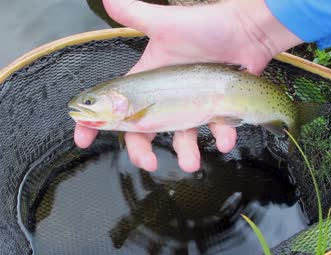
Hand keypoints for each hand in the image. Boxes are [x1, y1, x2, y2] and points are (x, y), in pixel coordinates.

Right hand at [74, 0, 301, 171]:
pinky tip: (224, 140)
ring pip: (182, 137)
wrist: (247, 31)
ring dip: (185, 153)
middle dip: (141, 149)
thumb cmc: (207, 26)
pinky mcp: (216, 109)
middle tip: (147, 163)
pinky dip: (221, 136)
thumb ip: (136, 15)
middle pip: (145, 129)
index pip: (117, 105)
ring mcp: (192, 105)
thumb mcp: (167, 24)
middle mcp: (167, 97)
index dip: (96, 121)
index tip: (83, 139)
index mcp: (149, 79)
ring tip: (190, 163)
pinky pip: (216, 129)